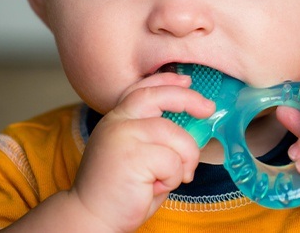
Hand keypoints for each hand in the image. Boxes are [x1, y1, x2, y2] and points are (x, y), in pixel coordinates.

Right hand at [69, 72, 214, 231]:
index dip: (166, 81)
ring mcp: (123, 136)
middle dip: (188, 99)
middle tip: (208, 109)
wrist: (91, 219)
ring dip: (185, 158)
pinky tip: (156, 187)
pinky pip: (172, 161)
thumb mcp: (137, 153)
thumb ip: (156, 136)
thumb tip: (192, 124)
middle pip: (159, 96)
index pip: (143, 89)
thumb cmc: (121, 190)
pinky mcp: (132, 156)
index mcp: (118, 118)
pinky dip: (174, 177)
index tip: (186, 80)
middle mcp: (118, 121)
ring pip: (174, 134)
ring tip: (174, 177)